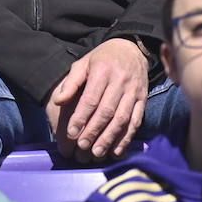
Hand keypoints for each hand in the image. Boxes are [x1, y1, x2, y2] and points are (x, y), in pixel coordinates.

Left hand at [47, 38, 149, 161]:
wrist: (132, 48)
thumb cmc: (102, 58)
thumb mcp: (83, 63)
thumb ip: (71, 82)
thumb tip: (58, 102)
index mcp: (102, 72)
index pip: (91, 98)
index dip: (81, 117)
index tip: (71, 133)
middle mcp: (120, 82)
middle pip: (107, 111)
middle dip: (94, 131)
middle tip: (82, 146)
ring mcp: (134, 92)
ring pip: (122, 119)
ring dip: (110, 138)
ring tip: (98, 152)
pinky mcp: (143, 100)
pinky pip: (136, 121)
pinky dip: (127, 138)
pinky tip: (117, 150)